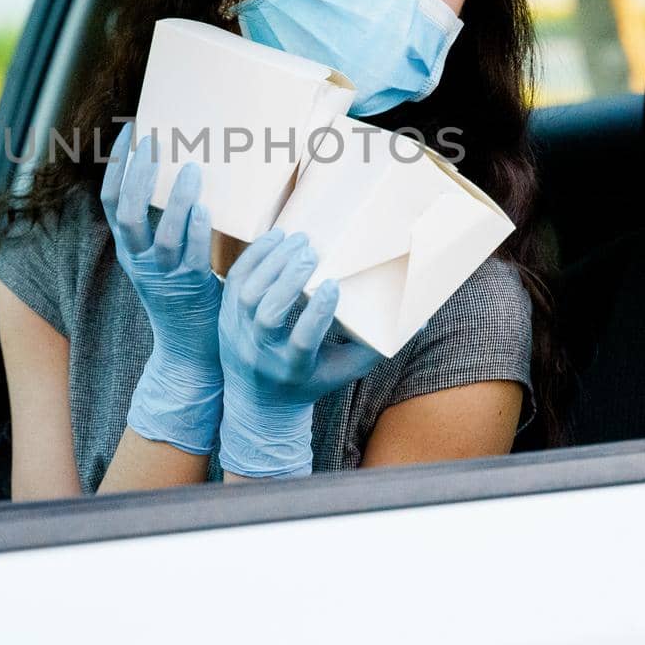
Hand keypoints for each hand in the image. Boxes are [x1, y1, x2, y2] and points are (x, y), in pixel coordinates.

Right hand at [101, 121, 222, 454]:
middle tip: (155, 140)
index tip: (129, 131)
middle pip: (126, 212)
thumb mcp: (165, 257)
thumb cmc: (185, 295)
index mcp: (130, 249)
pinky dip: (194, 231)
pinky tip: (205, 210)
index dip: (116, 165)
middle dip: (139, 174)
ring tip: (192, 169)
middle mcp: (139, 260)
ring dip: (174, 199)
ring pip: (160, 234)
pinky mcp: (189, 290)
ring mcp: (163, 276)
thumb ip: (167, 223)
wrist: (190, 351)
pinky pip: (189, 257)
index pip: (110, 200)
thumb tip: (184, 175)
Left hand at [217, 228, 382, 476]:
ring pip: (247, 296)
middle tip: (310, 251)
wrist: (259, 405)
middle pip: (268, 315)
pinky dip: (252, 258)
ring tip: (295, 240)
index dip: (316, 314)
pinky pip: (234, 283)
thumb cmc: (310, 381)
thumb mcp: (344, 370)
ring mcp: (238, 335)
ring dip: (270, 264)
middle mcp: (261, 353)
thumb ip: (377, 347)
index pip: (302, 341)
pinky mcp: (226, 317)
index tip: (333, 285)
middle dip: (288, 280)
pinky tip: (273, 239)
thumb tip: (419, 319)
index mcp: (293, 369)